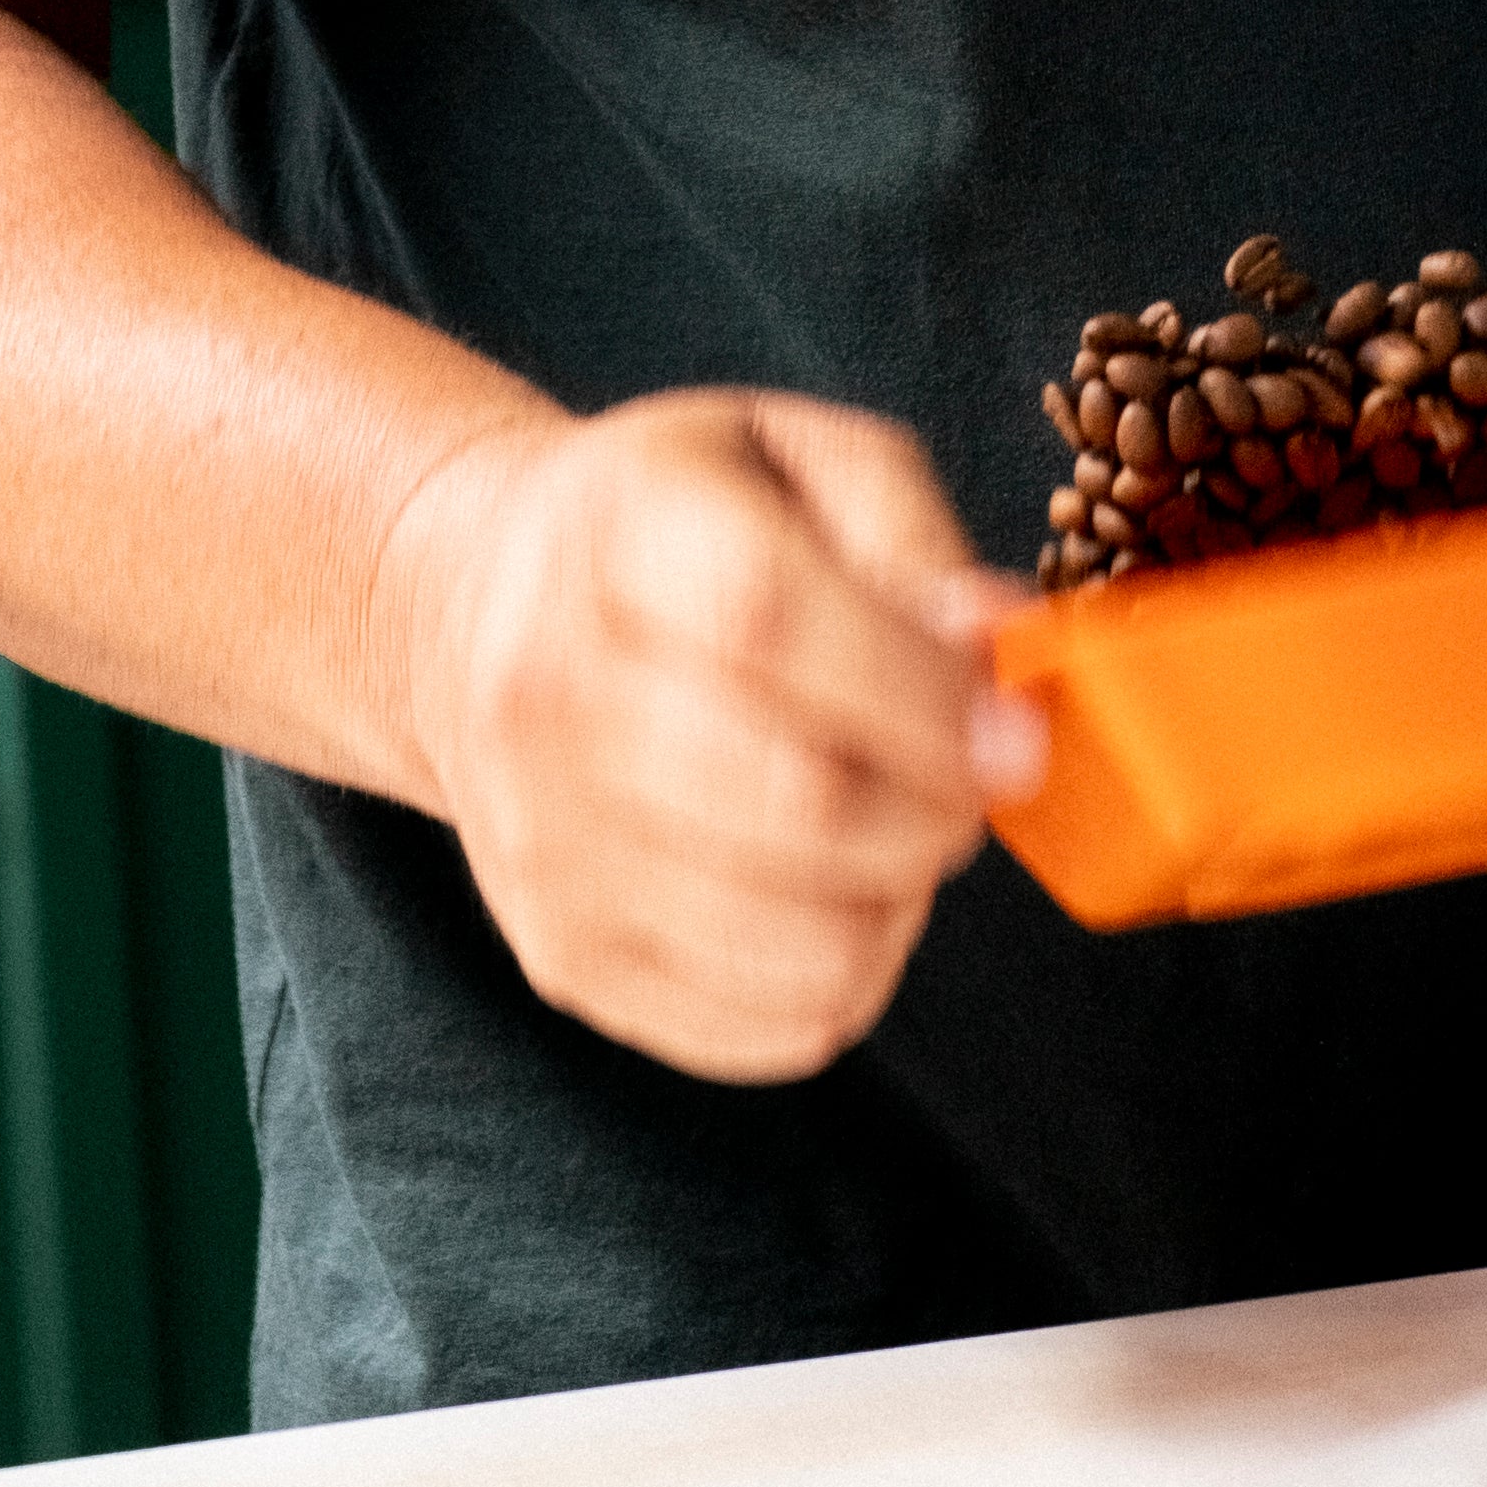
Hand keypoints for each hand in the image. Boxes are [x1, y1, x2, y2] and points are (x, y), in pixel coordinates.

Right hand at [380, 387, 1045, 1080]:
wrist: (472, 612)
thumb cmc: (681, 523)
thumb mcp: (799, 456)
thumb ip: (909, 536)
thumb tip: (994, 643)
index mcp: (618, 532)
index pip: (770, 622)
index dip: (922, 692)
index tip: (1015, 729)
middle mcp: (548, 690)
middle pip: (798, 802)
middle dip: (939, 808)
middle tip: (971, 777)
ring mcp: (542, 843)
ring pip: (803, 941)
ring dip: (902, 901)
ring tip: (898, 828)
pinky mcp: (563, 960)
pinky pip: (771, 1030)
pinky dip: (849, 978)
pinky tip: (838, 894)